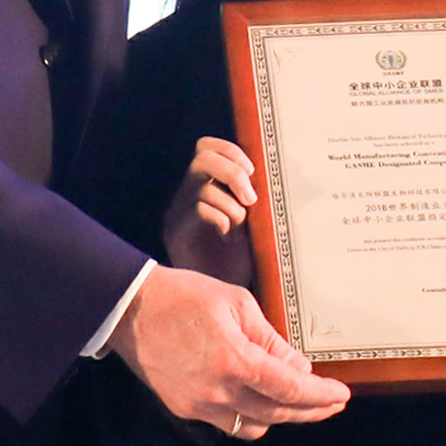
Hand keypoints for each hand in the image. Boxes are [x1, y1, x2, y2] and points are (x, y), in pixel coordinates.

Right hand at [108, 266, 347, 441]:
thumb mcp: (237, 304)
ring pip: (254, 426)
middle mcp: (218, 391)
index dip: (320, 396)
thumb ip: (270, 339)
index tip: (342, 395)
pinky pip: (228, 424)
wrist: (129, 309)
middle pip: (277, 413)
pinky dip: (250, 416)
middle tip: (332, 403)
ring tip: (298, 402)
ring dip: (280, 416)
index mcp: (235, 360)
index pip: (290, 389)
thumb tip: (298, 369)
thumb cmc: (184, 295)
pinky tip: (259, 401)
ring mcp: (199, 405)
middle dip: (310, 411)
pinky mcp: (184, 408)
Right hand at [160, 137, 258, 285]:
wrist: (220, 299)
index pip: (206, 147)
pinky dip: (222, 218)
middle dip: (232, 170)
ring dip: (232, 203)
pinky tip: (228, 237)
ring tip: (241, 223)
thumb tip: (268, 178)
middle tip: (250, 197)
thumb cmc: (236, 261)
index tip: (253, 170)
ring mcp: (179, 212)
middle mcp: (186, 194)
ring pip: (203, 184)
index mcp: (203, 186)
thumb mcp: (248, 223)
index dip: (229, 150)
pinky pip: (200, 208)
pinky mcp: (176, 231)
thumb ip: (248, 199)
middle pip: (202, 155)